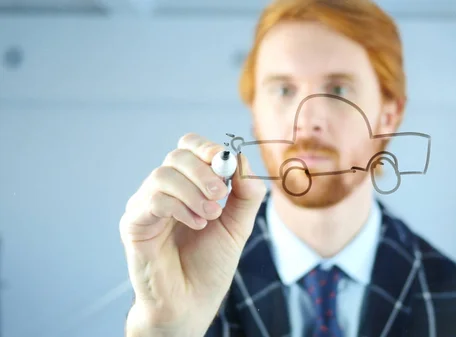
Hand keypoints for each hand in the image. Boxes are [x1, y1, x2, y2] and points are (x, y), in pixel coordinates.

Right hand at [120, 133, 266, 333]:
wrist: (192, 303)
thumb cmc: (210, 264)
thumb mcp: (237, 225)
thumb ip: (245, 195)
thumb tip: (243, 162)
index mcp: (187, 186)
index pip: (189, 148)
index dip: (208, 148)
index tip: (227, 164)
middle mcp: (163, 191)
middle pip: (177, 156)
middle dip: (204, 170)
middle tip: (221, 195)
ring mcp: (146, 206)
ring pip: (163, 175)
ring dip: (193, 191)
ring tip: (211, 216)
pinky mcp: (134, 224)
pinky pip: (153, 200)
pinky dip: (180, 207)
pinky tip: (197, 225)